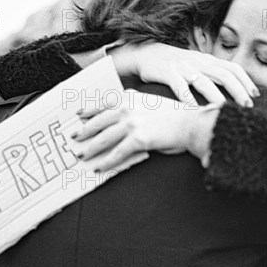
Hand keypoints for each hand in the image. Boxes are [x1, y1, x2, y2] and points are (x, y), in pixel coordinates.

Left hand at [72, 90, 219, 171]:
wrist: (192, 123)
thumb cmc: (175, 116)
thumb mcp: (151, 101)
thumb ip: (135, 103)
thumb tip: (120, 115)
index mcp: (130, 98)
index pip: (103, 103)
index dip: (88, 110)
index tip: (78, 114)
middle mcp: (128, 108)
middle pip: (99, 122)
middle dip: (84, 131)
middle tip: (73, 138)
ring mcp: (132, 123)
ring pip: (104, 138)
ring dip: (90, 148)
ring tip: (81, 155)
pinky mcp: (138, 139)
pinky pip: (117, 154)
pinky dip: (106, 162)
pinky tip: (98, 168)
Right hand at [109, 42, 257, 106]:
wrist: (145, 53)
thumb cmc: (175, 65)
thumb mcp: (197, 66)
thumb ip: (213, 75)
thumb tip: (233, 92)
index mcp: (208, 60)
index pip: (233, 68)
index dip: (246, 81)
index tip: (256, 96)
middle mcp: (199, 62)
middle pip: (224, 75)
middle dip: (238, 90)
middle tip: (247, 106)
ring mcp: (183, 67)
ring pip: (204, 81)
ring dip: (215, 95)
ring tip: (224, 109)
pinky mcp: (166, 72)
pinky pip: (178, 85)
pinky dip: (186, 96)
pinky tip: (192, 108)